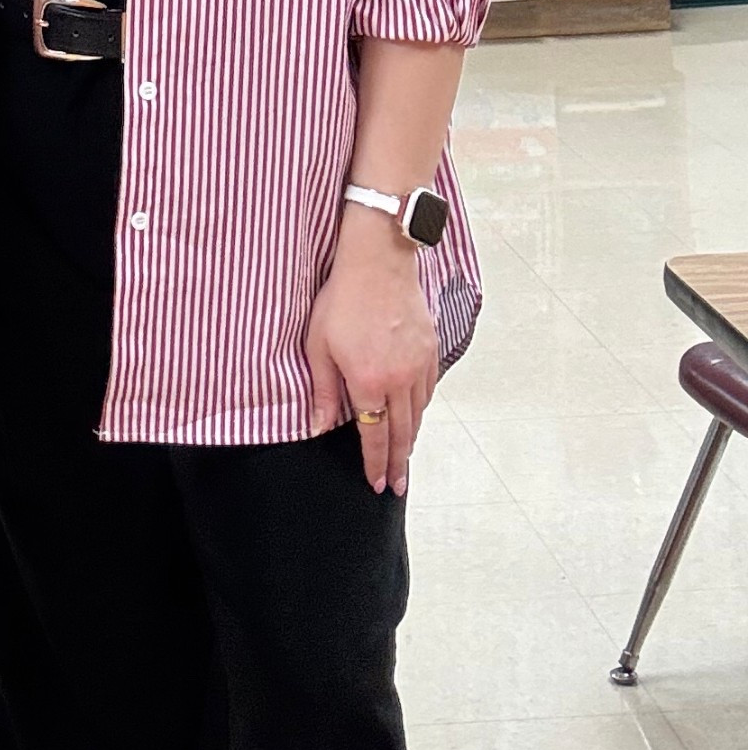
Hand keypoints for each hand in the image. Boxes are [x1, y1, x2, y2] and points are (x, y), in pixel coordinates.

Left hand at [305, 207, 439, 496]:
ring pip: (418, 414)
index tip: (378, 484)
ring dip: (412, 439)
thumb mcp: (318, 345)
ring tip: (405, 458)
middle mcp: (399, 380)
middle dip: (398, 464)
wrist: (378, 262)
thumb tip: (318, 428)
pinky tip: (415, 416)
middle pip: (402, 433)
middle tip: (397, 487)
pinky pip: (428, 390)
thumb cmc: (341, 299)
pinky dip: (421, 409)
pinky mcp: (430, 350)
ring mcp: (418, 365)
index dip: (376, 463)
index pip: (374, 435)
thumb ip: (321, 391)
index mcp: (368, 382)